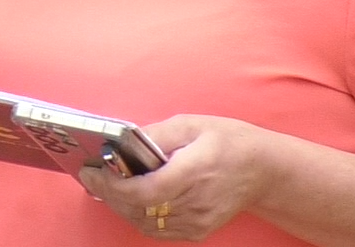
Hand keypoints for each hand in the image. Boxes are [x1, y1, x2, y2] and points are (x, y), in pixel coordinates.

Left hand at [77, 115, 276, 241]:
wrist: (264, 171)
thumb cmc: (228, 141)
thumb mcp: (191, 124)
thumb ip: (155, 135)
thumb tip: (122, 142)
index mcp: (194, 171)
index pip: (146, 190)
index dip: (113, 185)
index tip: (92, 171)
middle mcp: (195, 201)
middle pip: (139, 209)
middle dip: (108, 193)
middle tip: (91, 175)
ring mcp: (197, 220)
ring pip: (144, 222)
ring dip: (119, 205)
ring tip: (105, 184)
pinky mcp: (198, 230)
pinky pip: (158, 229)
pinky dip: (137, 215)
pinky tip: (128, 197)